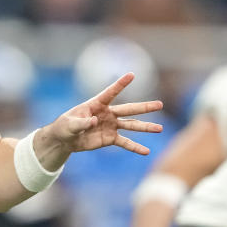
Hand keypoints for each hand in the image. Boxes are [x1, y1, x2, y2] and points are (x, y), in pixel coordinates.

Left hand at [39, 73, 162, 161]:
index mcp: (96, 104)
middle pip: (128, 109)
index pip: (110, 92)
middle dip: (144, 107)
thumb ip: (81, 122)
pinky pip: (125, 143)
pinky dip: (135, 147)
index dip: (120, 84)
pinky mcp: (110, 138)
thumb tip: (94, 121)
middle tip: (160, 104)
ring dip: (145, 127)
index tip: (132, 74)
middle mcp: (107, 113)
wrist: (65, 139)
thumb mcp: (70, 124)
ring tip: (160, 128)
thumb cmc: (65, 126)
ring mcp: (111, 126)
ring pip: (131, 125)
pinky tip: (146, 151)